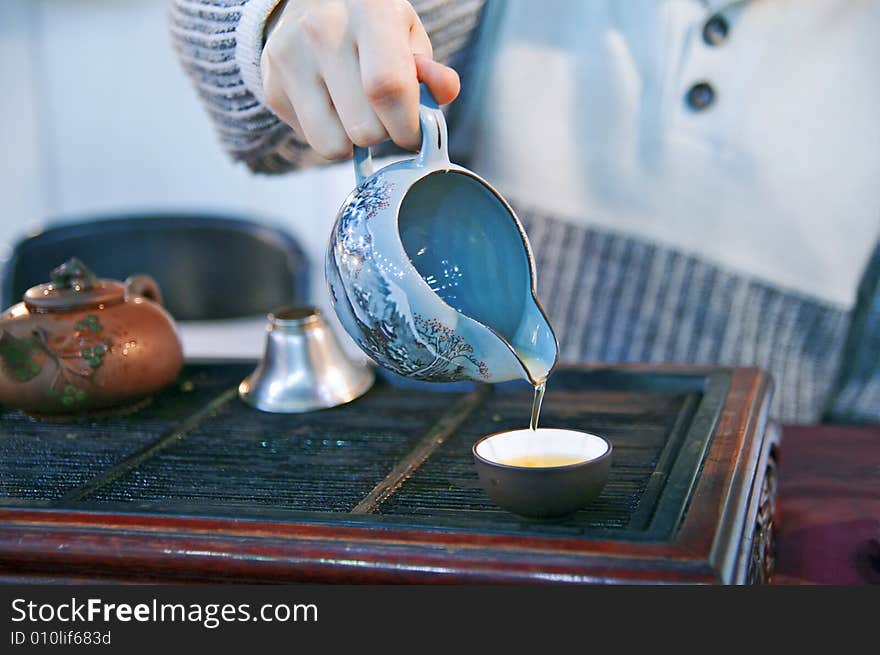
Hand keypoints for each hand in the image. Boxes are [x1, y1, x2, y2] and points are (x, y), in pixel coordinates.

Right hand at [261, 0, 460, 159]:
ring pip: (334, 145)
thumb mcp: (407, 33)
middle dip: (384, 134)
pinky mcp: (272, 85)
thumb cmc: (370, 24)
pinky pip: (312, 141)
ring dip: (354, 142)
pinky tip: (332, 104)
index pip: (388, 88)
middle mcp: (322, 30)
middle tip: (384, 114)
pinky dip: (330, 134)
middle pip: (364, 127)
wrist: (313, 3)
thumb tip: (445, 91)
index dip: (407, 126)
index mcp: (368, 11)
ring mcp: (290, 58)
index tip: (414, 132)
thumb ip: (430, 69)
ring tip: (357, 110)